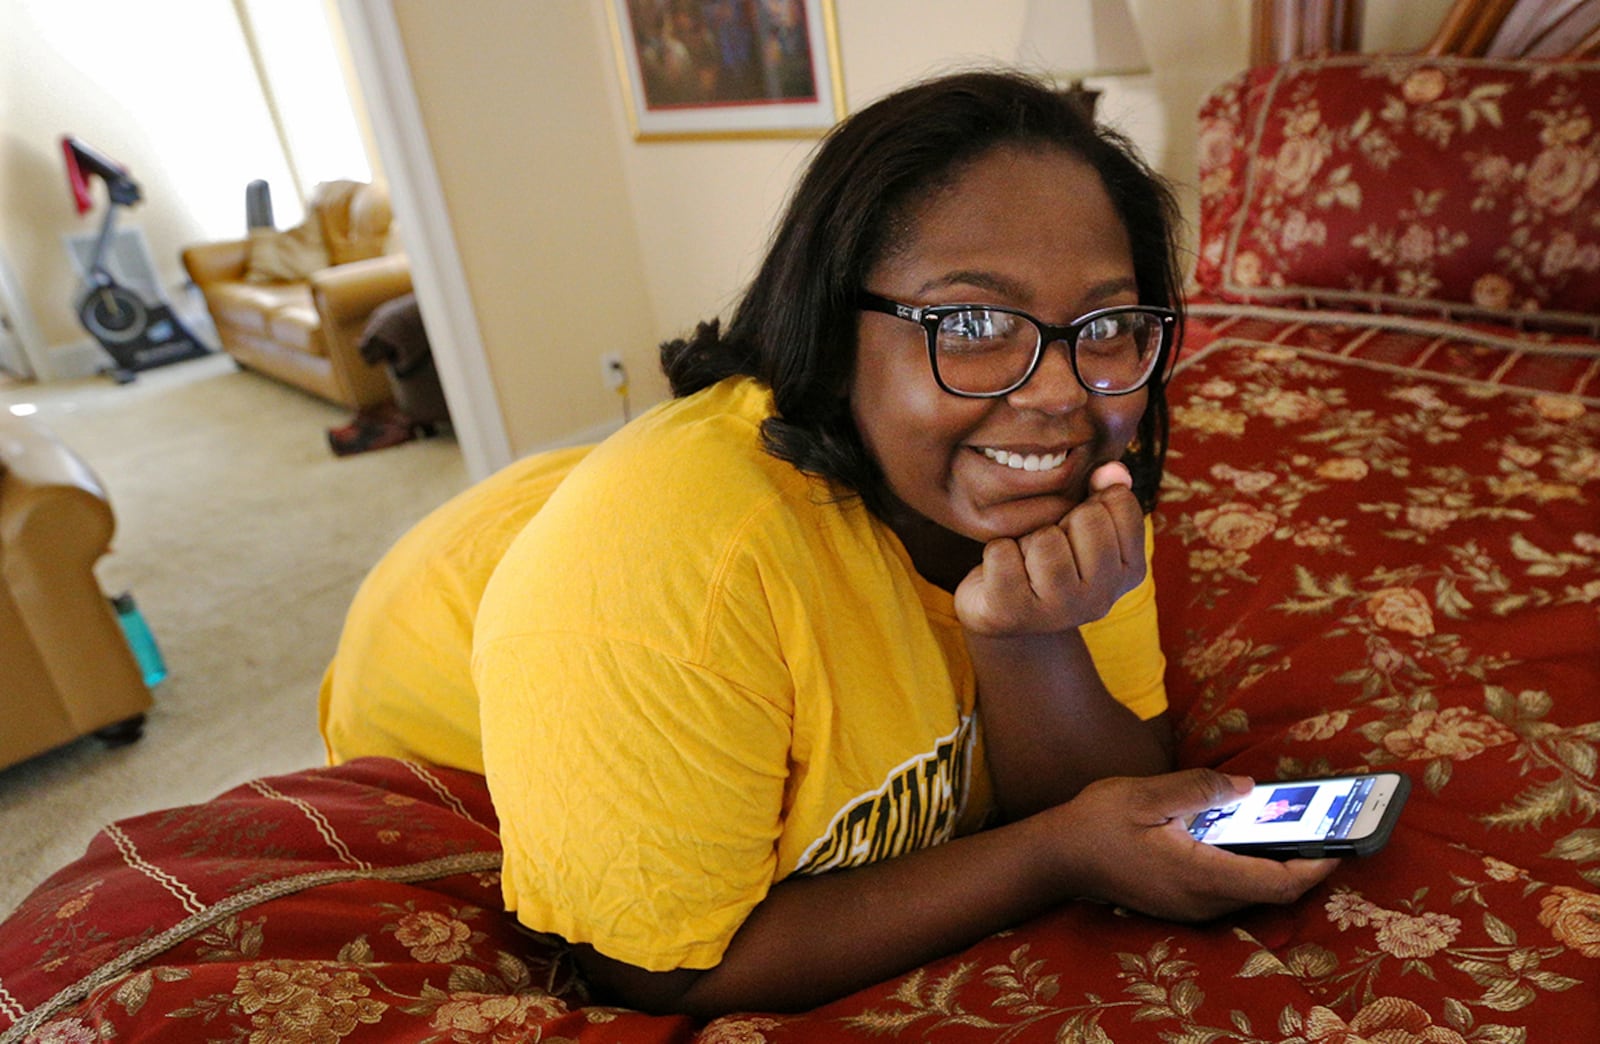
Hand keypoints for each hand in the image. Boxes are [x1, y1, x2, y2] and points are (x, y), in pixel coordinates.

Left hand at [955, 462, 1146, 636]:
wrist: (1006, 613)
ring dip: (1027, 541)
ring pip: (1046, 540)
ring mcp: (1060, 611)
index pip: (1120, 503)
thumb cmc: (1049, 560)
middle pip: (1087, 518)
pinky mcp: (1015, 614)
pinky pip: (1003, 553)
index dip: (1090, 503)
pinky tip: (1003, 574)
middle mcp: (1103, 597)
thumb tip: (1112, 469)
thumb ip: (1105, 494)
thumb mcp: (1082, 528)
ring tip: (1026, 563)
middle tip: (1047, 547)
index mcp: (1130, 572)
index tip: (1077, 529)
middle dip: (1059, 522)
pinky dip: (996, 553)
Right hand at [1042, 769, 1338, 921]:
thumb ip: (1200, 789)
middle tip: (1325, 828)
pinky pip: (1230, 890)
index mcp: (1199, 875)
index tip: (1339, 844)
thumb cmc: (1098, 823)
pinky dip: (1250, 867)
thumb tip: (1248, 788)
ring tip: (1295, 828)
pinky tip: (1248, 838)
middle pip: (1270, 893)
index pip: (1276, 884)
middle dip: (1303, 862)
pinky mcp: (1180, 902)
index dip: (1315, 867)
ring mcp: (1190, 907)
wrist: (1056, 857)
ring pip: (1251, 894)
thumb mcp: (1147, 795)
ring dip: (1276, 865)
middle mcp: (1201, 902)